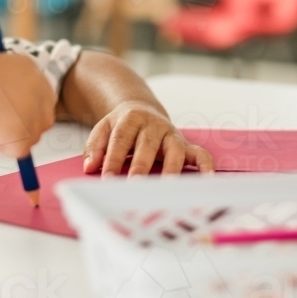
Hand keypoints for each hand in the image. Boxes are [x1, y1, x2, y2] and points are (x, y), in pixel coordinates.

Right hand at [0, 53, 55, 158]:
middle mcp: (37, 83)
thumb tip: (22, 118)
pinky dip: (3, 148)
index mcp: (28, 66)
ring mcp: (32, 107)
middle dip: (24, 127)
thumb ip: (11, 92)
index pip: (43, 97)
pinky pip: (21, 152)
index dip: (25, 111)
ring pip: (33, 136)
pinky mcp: (22, 129)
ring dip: (11, 138)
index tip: (5, 114)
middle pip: (45, 119)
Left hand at [83, 101, 213, 175]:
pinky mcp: (184, 144)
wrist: (140, 110)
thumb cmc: (121, 126)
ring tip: (168, 187)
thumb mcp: (103, 129)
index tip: (106, 178)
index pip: (120, 139)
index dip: (113, 159)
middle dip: (141, 165)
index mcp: (131, 119)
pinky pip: (199, 153)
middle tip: (135, 184)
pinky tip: (207, 180)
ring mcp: (171, 134)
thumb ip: (95, 147)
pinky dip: (205, 165)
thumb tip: (89, 167)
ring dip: (172, 169)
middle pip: (147, 145)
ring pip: (175, 149)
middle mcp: (154, 125)